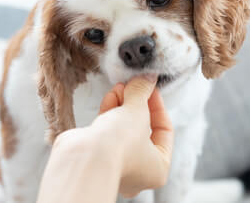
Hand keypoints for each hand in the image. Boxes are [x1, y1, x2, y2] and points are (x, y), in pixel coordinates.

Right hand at [92, 76, 173, 197]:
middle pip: (143, 127)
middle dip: (137, 103)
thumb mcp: (138, 110)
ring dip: (122, 105)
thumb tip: (147, 78)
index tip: (149, 88)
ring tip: (120, 88)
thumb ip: (143, 91)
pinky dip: (110, 112)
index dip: (157, 105)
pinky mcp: (97, 154)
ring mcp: (116, 164)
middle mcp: (138, 171)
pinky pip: (108, 130)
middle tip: (133, 85)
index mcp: (158, 168)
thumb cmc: (119, 144)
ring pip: (124, 127)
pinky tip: (110, 97)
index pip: (165, 130)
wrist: (85, 157)